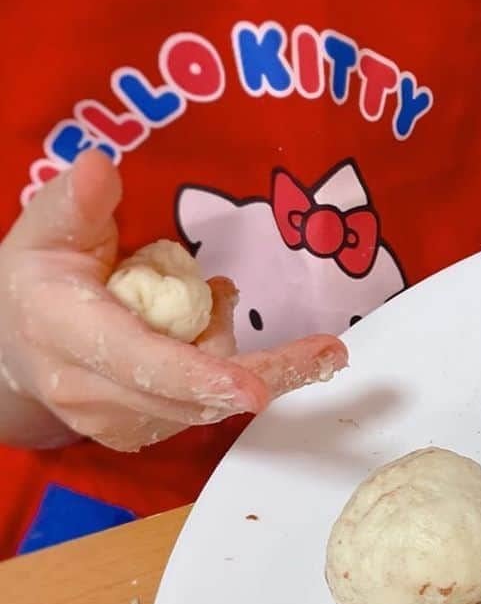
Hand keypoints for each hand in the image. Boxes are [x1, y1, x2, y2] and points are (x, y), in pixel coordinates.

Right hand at [0, 150, 347, 451]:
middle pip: (194, 395)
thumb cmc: (38, 278)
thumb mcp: (45, 229)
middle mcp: (85, 388)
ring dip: (235, 359)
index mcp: (62, 329)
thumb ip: (76, 202)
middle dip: (266, 368)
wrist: (13, 344)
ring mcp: (111, 422)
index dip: (202, 375)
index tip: (257, 388)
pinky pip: (202, 410)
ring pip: (207, 404)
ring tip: (217, 302)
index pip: (141, 360)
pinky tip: (206, 335)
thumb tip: (101, 168)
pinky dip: (223, 376)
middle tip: (326, 349)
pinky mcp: (135, 436)